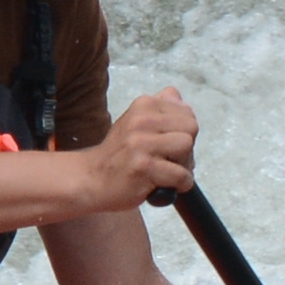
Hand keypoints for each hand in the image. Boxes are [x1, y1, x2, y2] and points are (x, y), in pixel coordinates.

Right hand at [73, 88, 196, 212]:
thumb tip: (180, 100)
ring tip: (166, 171)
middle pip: (191, 127)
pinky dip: (179, 185)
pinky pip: (180, 175)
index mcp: (143, 105)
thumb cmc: (120, 153)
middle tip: (169, 160)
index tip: (167, 145)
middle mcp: (141, 120)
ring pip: (186, 146)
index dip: (184, 132)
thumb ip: (160, 109)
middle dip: (186, 147)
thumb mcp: (136, 121)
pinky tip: (165, 185)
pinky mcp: (143, 167)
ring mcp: (140, 143)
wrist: (92, 178)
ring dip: (183, 165)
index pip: (187, 113)